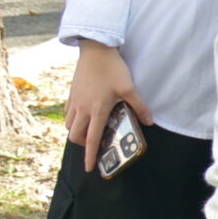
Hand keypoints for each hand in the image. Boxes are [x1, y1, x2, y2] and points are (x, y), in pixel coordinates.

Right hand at [66, 39, 150, 171]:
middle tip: (93, 146)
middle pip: (75, 135)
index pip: (91, 139)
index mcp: (97, 110)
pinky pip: (68, 112)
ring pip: (69, 124)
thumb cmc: (112, 69)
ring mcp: (74, 101)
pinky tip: (83, 116)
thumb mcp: (129, 88)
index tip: (89, 168)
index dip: (90, 155)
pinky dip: (73, 119)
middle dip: (83, 145)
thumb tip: (149, 122)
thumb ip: (139, 107)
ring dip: (77, 132)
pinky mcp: (71, 93)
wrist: (95, 50)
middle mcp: (82, 108)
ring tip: (89, 132)